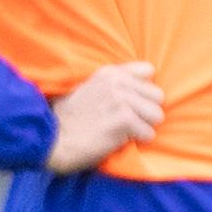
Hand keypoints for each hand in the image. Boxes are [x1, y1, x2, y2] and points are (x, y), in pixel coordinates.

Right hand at [46, 62, 162, 173]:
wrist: (54, 140)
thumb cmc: (72, 119)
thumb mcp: (90, 89)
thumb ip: (116, 80)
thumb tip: (150, 71)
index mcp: (109, 73)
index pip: (148, 71)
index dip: (143, 92)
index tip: (130, 103)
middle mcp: (116, 82)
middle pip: (158, 96)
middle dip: (147, 111)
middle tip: (127, 121)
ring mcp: (120, 99)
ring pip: (156, 115)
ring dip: (144, 126)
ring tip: (124, 131)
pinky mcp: (124, 119)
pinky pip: (148, 133)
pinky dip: (137, 140)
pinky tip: (119, 139)